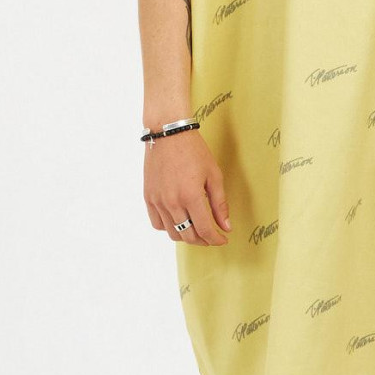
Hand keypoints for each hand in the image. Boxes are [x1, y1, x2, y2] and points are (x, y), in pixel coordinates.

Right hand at [144, 130, 230, 245]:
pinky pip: (157, 223)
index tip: (223, 239)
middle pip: (188, 235)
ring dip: (186, 236)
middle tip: (212, 236)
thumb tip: (226, 227)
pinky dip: (169, 227)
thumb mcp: (214, 175)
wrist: (168, 133)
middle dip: (203, 240)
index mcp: (191, 196)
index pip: (205, 230)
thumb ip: (220, 204)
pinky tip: (178, 220)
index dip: (216, 239)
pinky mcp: (148, 197)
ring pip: (172, 233)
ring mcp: (158, 201)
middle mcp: (172, 202)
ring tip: (196, 229)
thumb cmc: (194, 151)